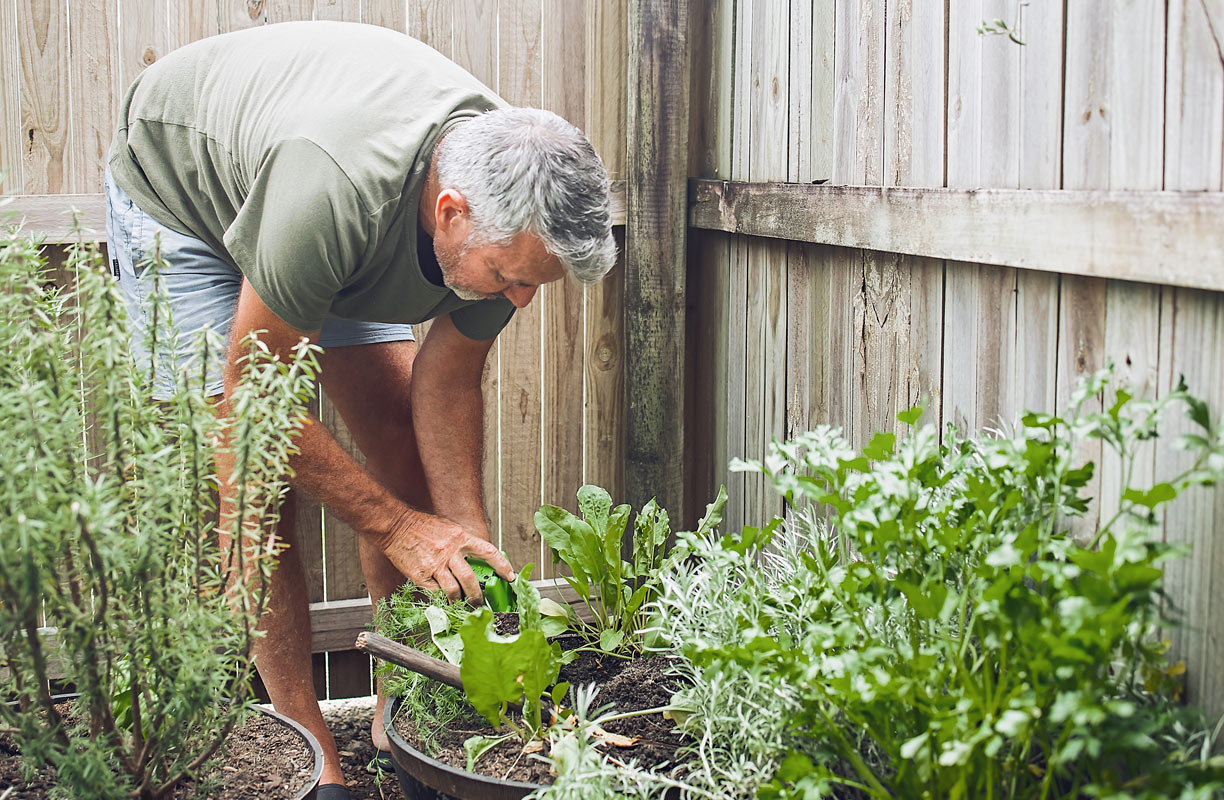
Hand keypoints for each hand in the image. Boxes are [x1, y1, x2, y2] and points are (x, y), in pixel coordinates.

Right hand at [377, 509, 515, 603]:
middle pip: (470, 580)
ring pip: (453, 591)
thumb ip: (463, 543)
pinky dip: (441, 597)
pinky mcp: (420, 576)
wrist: (395, 526)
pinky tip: (442, 597)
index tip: (510, 576)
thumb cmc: (422, 526)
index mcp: (460, 537)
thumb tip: (478, 559)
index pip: (488, 552)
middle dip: (478, 596)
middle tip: (480, 603)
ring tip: (460, 604)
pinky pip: (435, 592)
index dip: (502, 566)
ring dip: (459, 601)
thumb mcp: (450, 528)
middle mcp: (450, 551)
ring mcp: (435, 565)